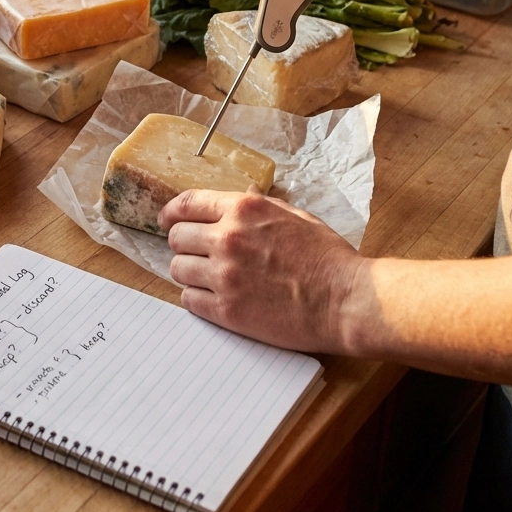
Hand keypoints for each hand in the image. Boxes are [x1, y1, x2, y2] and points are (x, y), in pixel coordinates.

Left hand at [159, 188, 362, 352]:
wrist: (345, 300)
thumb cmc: (327, 257)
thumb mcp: (293, 215)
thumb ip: (257, 207)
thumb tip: (236, 200)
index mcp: (242, 210)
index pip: (187, 204)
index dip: (171, 212)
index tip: (166, 219)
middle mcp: (227, 238)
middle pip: (177, 238)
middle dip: (182, 244)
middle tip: (193, 253)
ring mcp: (225, 276)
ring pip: (178, 269)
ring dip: (187, 272)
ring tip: (204, 277)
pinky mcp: (227, 311)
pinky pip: (189, 300)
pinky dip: (195, 298)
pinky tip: (210, 297)